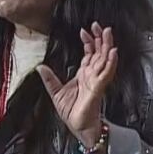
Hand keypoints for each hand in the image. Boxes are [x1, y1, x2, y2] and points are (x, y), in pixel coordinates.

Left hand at [37, 22, 117, 148]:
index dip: (89, 42)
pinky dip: (111, 62)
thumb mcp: (56, 93)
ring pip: (105, 59)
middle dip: (101, 39)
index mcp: (84, 75)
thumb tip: (40, 67)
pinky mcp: (98, 88)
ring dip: (107, 46)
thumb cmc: (72, 112)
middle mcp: (92, 76)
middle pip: (100, 53)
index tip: (84, 31)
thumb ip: (50, 79)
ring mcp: (97, 81)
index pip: (89, 54)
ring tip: (108, 33)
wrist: (79, 128)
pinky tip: (112, 53)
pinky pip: (106, 73)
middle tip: (100, 26)